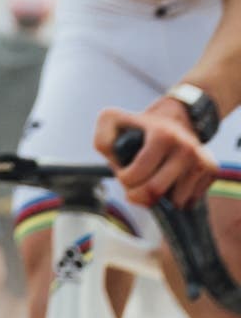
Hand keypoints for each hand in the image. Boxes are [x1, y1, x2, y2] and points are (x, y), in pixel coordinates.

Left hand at [97, 99, 215, 208]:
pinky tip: (170, 180)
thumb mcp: (111, 121)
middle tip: (135, 185)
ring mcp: (202, 160)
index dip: (124, 179)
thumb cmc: (138, 124)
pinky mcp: (212, 170)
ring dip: (160, 196)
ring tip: (154, 177)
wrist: (176, 116)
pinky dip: (176, 196)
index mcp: (162, 136)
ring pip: (175, 201)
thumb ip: (103, 141)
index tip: (124, 172)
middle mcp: (186, 148)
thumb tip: (120, 166)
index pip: (136, 177)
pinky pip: (190, 200)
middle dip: (138, 194)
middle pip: (155, 192)